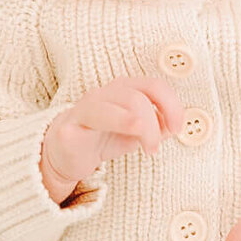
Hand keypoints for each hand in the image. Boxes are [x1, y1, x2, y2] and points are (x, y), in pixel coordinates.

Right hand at [43, 74, 185, 190]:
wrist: (63, 154)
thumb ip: (156, 127)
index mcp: (123, 91)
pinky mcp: (70, 126)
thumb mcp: (136, 134)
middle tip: (155, 147)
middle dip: (154, 124)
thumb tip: (173, 125)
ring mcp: (85, 108)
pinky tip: (120, 143)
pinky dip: (116, 126)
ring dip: (141, 126)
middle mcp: (104, 94)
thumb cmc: (101, 138)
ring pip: (118, 103)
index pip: (153, 85)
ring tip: (149, 148)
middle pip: (137, 97)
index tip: (177, 127)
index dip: (171, 105)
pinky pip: (93, 120)